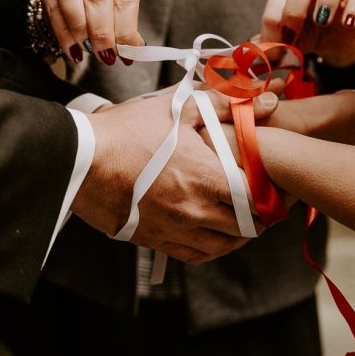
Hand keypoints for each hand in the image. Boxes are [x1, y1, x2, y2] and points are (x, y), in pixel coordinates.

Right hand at [42, 0, 144, 65]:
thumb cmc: (116, 0)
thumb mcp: (130, 8)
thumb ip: (130, 29)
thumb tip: (131, 52)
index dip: (125, 29)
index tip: (127, 51)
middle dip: (101, 32)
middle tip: (106, 55)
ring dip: (79, 29)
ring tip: (89, 51)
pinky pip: (54, 7)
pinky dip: (64, 34)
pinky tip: (74, 50)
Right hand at [72, 90, 277, 263]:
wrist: (80, 159)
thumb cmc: (127, 131)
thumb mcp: (177, 108)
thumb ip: (224, 103)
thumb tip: (267, 100)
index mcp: (205, 178)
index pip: (256, 200)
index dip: (271, 197)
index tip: (274, 190)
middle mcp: (194, 210)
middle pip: (244, 228)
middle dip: (258, 219)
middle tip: (263, 207)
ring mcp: (173, 229)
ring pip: (221, 247)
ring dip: (237, 237)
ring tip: (241, 223)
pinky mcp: (152, 239)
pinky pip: (192, 255)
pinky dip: (209, 249)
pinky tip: (211, 237)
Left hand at [260, 0, 354, 66]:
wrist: (330, 43)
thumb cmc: (303, 37)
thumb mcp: (284, 43)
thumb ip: (268, 45)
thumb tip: (253, 50)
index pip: (275, 3)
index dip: (273, 28)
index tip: (275, 51)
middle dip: (294, 9)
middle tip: (292, 36)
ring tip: (322, 22)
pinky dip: (353, 9)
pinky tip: (347, 25)